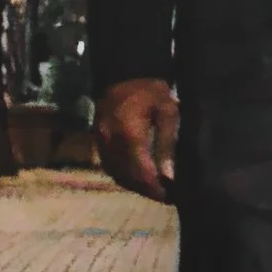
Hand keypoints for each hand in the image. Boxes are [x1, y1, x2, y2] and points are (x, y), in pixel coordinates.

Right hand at [96, 76, 180, 202]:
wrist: (124, 74)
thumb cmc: (150, 91)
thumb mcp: (167, 112)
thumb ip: (167, 144)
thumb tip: (169, 176)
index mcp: (128, 134)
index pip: (141, 171)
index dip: (156, 188)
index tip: (173, 196)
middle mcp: (110, 142)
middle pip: (129, 177)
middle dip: (148, 190)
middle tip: (168, 197)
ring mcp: (101, 143)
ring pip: (118, 175)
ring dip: (137, 186)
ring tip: (157, 191)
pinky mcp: (98, 143)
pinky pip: (111, 168)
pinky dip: (126, 178)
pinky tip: (141, 180)